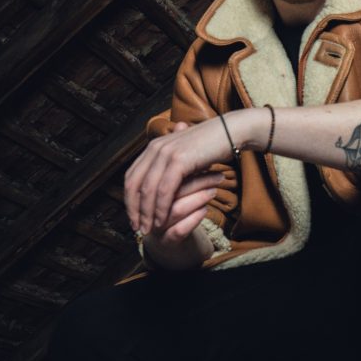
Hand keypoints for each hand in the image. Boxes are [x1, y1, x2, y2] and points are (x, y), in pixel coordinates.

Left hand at [125, 119, 231, 233]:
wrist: (231, 132)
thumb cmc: (211, 146)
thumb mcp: (185, 156)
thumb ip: (171, 168)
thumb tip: (162, 189)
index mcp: (154, 147)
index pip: (131, 176)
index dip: (129, 199)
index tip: (134, 217)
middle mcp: (156, 148)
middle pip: (134, 183)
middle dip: (134, 209)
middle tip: (137, 227)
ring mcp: (166, 153)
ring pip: (148, 189)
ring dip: (147, 213)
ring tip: (149, 229)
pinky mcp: (179, 160)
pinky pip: (165, 190)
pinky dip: (161, 208)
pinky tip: (162, 220)